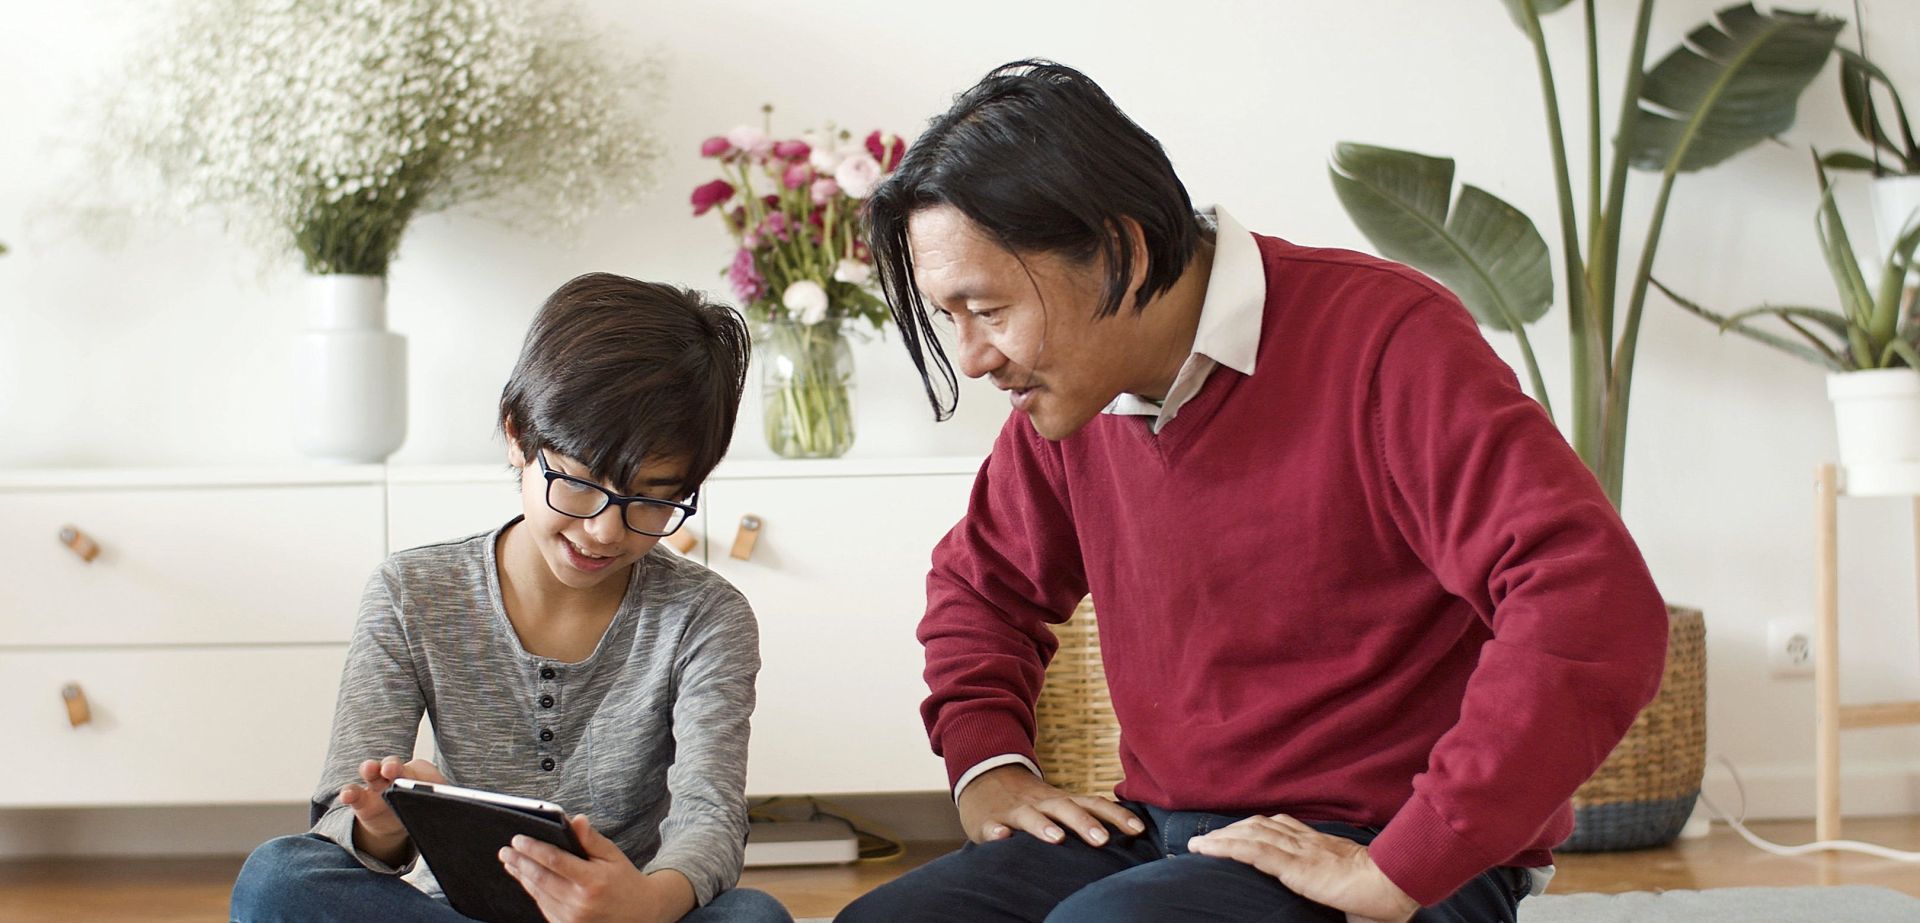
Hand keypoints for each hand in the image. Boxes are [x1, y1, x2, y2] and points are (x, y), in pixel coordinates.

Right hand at [337, 756, 446, 865]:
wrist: (396, 822)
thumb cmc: (420, 808)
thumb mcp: (434, 808)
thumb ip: (443, 808)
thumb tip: (468, 818)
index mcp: (419, 774)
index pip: (419, 771)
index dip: (419, 775)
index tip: (423, 782)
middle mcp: (396, 775)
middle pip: (394, 766)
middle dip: (394, 765)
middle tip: (392, 768)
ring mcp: (377, 785)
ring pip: (373, 773)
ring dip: (370, 768)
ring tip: (369, 769)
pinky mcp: (362, 800)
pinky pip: (354, 792)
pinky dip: (349, 792)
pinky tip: (347, 794)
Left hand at [501, 814, 694, 922]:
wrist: (640, 914)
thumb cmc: (625, 881)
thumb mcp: (613, 856)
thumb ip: (591, 839)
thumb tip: (576, 820)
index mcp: (593, 881)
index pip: (555, 860)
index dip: (533, 848)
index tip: (518, 838)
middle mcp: (580, 902)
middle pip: (540, 878)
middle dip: (519, 862)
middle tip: (505, 851)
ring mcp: (572, 918)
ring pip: (538, 894)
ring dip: (522, 877)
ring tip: (511, 862)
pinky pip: (544, 907)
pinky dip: (533, 892)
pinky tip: (526, 879)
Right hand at [956, 764, 1144, 846]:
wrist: (983, 777)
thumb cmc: (1032, 800)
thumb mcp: (1060, 802)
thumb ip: (1087, 813)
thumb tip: (1131, 831)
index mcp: (1062, 800)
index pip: (1094, 804)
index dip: (1116, 816)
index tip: (1139, 831)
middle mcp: (1041, 802)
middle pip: (1065, 809)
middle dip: (1084, 823)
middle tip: (1102, 841)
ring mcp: (1014, 810)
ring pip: (1029, 816)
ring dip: (1043, 826)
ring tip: (1056, 839)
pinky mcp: (987, 821)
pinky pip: (990, 826)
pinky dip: (996, 833)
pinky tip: (1001, 837)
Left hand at [1186, 814, 1418, 922]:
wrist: (1395, 884)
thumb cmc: (1381, 894)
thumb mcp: (1350, 885)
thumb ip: (1333, 887)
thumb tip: (1334, 905)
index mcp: (1319, 845)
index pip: (1279, 827)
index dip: (1253, 828)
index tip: (1235, 833)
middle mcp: (1305, 842)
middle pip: (1259, 825)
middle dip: (1231, 830)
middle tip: (1207, 839)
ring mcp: (1299, 851)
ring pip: (1250, 835)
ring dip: (1220, 838)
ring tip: (1198, 846)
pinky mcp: (1295, 866)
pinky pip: (1254, 852)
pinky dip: (1227, 848)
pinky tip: (1208, 850)